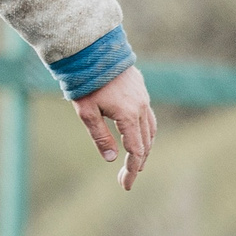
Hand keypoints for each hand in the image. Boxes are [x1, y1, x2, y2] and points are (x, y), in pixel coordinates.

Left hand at [73, 65, 156, 191]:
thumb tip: (112, 159)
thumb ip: (101, 137)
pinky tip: (136, 136)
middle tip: (125, 179)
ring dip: (144, 148)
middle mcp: (140, 107)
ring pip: (150, 129)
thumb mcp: (87, 113)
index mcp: (128, 115)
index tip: (126, 186)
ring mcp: (143, 97)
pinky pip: (148, 116)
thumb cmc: (85, 82)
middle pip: (146, 142)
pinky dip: (145, 132)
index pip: (136, 151)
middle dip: (137, 163)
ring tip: (134, 162)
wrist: (93, 50)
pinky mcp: (140, 89)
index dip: (132, 170)